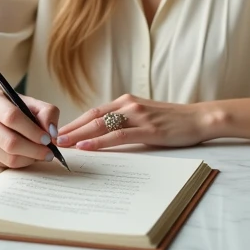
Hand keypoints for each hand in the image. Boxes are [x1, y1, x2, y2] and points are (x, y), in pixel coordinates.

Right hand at [0, 90, 59, 168]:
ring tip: (40, 154)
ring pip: (8, 157)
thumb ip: (46, 112)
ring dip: (30, 159)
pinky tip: (27, 156)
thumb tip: (52, 133)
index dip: (33, 131)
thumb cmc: (9, 108)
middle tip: (49, 153)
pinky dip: (21, 162)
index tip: (48, 139)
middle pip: (10, 142)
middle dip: (35, 150)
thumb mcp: (27, 102)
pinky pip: (4, 164)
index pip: (12, 117)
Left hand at [56, 94, 213, 150]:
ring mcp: (138, 116)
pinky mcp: (148, 130)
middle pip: (91, 118)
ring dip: (78, 136)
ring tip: (60, 144)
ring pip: (100, 126)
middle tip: (49, 140)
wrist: (199, 118)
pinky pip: (118, 136)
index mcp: (126, 101)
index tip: (57, 132)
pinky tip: (85, 147)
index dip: (73, 123)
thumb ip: (125, 121)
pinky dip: (99, 142)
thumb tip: (102, 134)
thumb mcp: (145, 116)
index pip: (93, 112)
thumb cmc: (173, 120)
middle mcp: (128, 105)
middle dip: (69, 130)